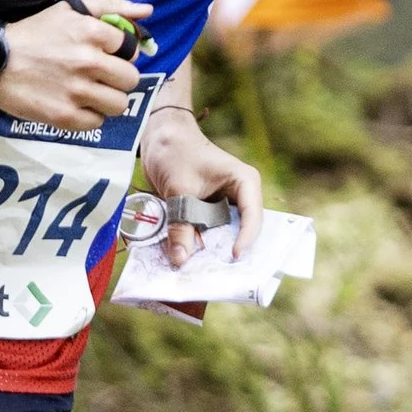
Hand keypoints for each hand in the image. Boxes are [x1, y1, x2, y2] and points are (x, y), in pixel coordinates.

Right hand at [0, 0, 150, 131]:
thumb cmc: (34, 33)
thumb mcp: (70, 10)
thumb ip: (112, 7)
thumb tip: (147, 11)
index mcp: (92, 33)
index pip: (131, 50)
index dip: (119, 53)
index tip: (104, 55)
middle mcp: (88, 62)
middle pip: (131, 79)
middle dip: (117, 78)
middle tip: (99, 76)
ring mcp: (77, 91)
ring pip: (119, 104)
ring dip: (107, 99)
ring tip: (88, 92)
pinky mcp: (65, 116)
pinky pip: (97, 122)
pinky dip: (89, 116)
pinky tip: (74, 104)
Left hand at [140, 107, 263, 268]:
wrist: (158, 135)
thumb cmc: (175, 151)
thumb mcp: (178, 189)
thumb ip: (180, 225)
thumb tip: (180, 260)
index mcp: (244, 182)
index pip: (253, 216)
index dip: (245, 238)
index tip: (233, 256)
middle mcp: (238, 196)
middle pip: (240, 231)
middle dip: (227, 251)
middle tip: (219, 276)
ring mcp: (222, 205)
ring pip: (221, 235)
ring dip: (210, 251)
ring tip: (202, 274)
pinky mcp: (206, 211)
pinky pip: (206, 233)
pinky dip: (198, 245)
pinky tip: (188, 261)